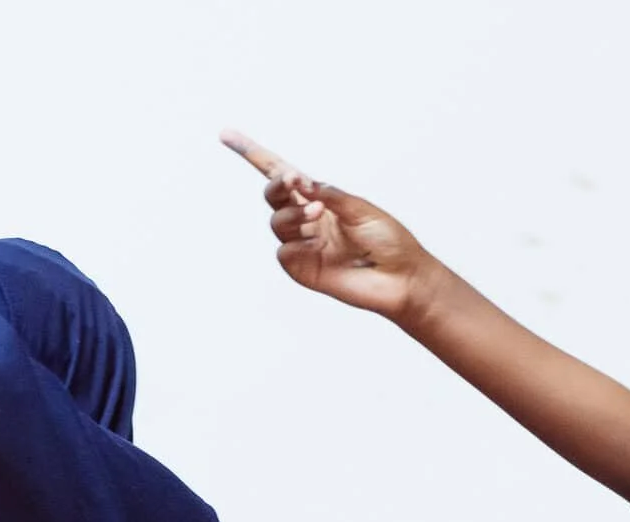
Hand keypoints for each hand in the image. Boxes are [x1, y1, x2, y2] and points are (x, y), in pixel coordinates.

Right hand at [221, 132, 435, 322]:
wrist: (403, 279)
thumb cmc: (389, 240)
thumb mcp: (361, 207)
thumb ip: (329, 194)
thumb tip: (300, 182)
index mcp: (320, 198)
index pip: (280, 173)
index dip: (252, 154)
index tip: (226, 135)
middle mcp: (308, 220)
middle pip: (273, 196)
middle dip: (276, 185)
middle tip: (293, 181)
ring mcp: (304, 245)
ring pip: (277, 223)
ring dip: (292, 215)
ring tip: (317, 215)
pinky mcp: (304, 270)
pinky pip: (284, 253)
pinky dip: (296, 245)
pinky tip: (317, 247)